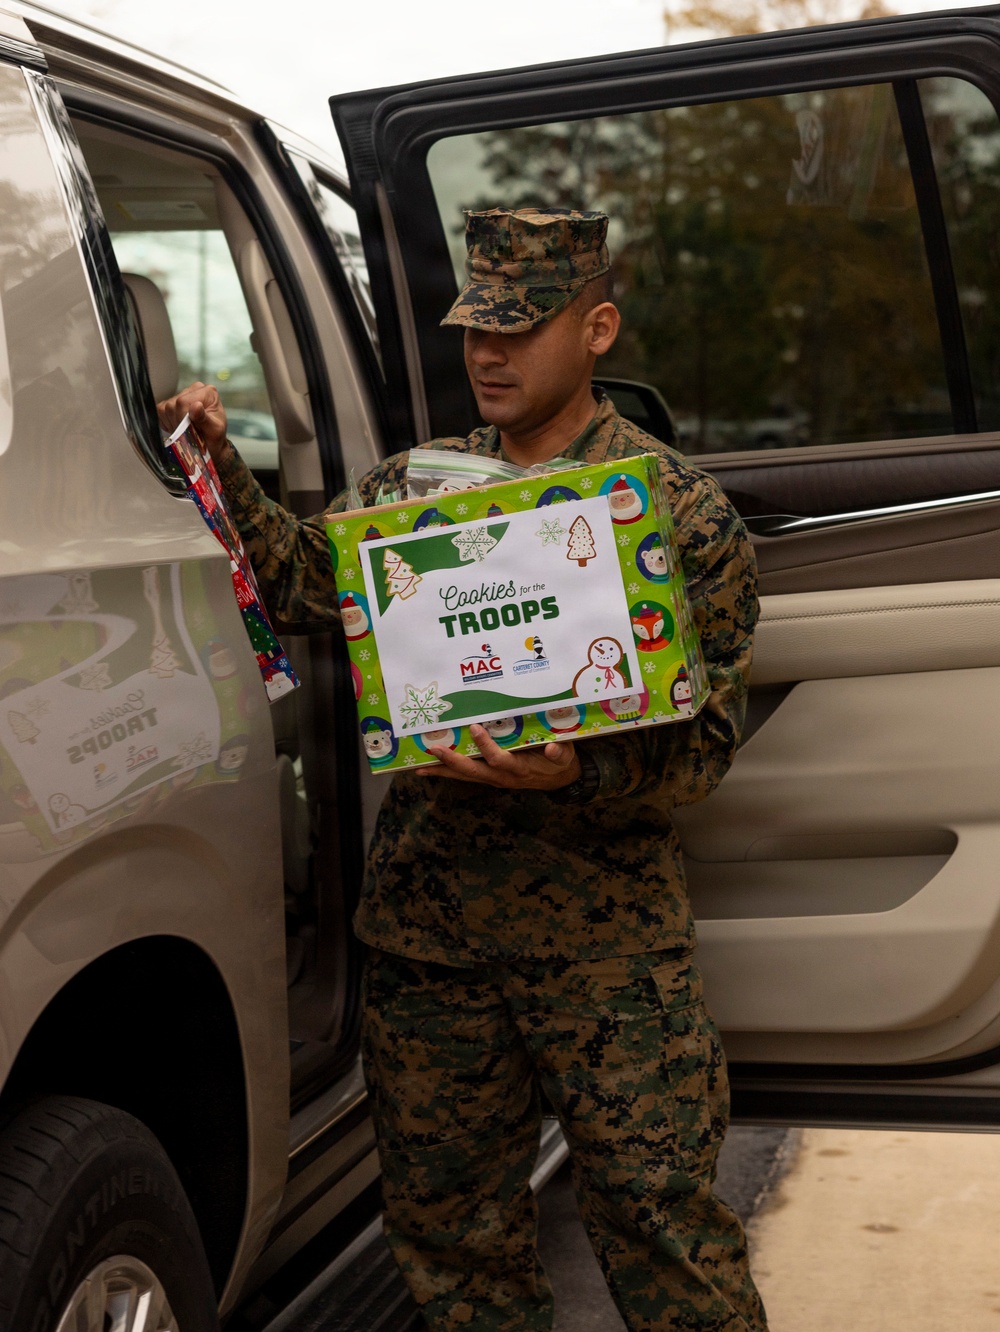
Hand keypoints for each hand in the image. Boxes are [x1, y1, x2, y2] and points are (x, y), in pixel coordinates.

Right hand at [157, 382, 228, 463]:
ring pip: (165, 409)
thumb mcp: (214, 431)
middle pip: (172, 405)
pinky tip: (179, 427)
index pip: (183, 402)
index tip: (189, 430)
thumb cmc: (214, 437)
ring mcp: (182, 394)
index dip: (182, 418)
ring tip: (185, 431)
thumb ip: (205, 419)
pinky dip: (167, 422)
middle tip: (188, 433)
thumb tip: (196, 406)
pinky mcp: (171, 401)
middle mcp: (194, 389)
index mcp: (208, 392)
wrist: (211, 445)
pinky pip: (160, 411)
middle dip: (178, 423)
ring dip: (173, 424)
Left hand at [421, 723, 580, 789]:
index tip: (475, 728)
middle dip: (452, 762)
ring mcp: (494, 778)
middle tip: (433, 750)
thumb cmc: (559, 763)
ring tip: (420, 766)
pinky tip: (431, 768)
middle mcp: (502, 776)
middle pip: (473, 771)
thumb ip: (560, 752)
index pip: (499, 759)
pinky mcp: (490, 777)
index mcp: (519, 769)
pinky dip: (448, 772)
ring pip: (465, 776)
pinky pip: (466, 776)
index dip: (486, 746)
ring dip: (443, 771)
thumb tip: (553, 747)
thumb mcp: (565, 756)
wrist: (560, 779)